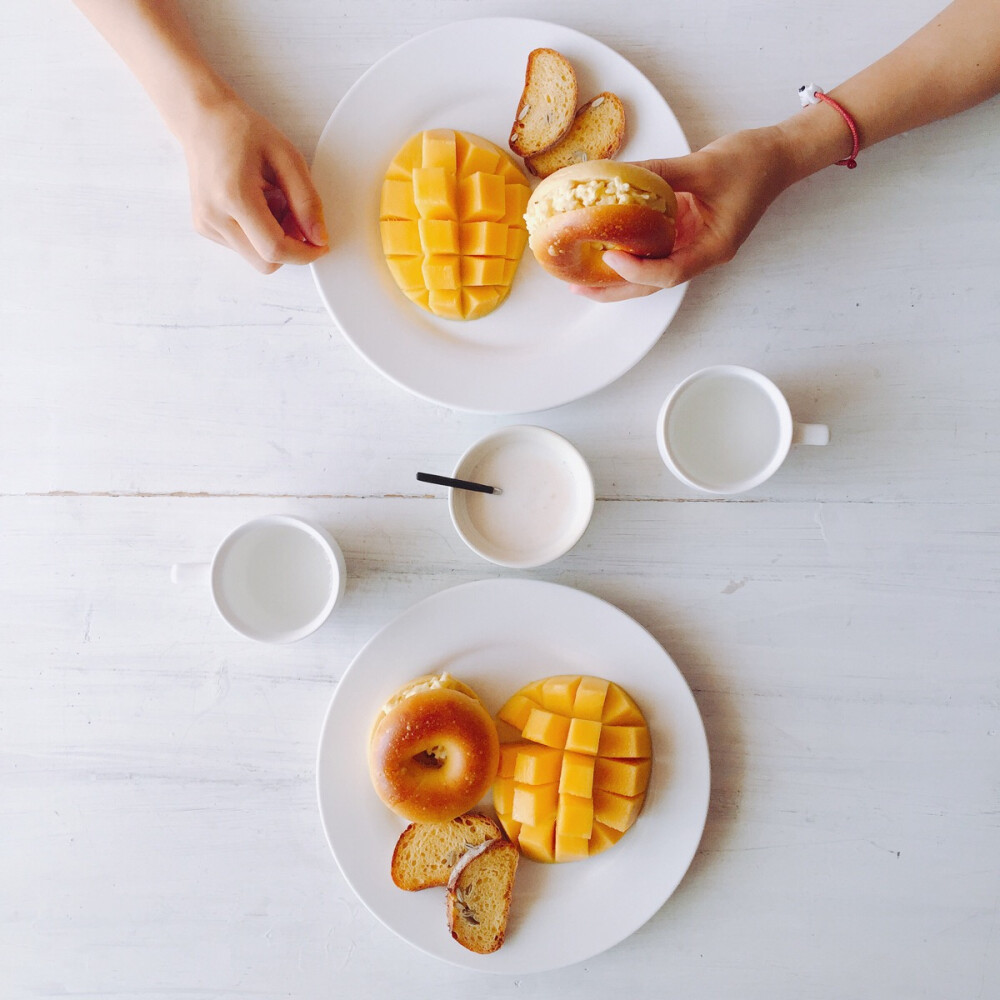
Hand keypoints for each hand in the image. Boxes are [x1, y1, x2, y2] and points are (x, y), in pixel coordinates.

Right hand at [177, 94, 328, 272]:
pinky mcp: (204, 227)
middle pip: (265, 262)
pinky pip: (243, 248)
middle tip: (294, 215)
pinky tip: (257, 205)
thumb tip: (319, 239)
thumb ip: (307, 200)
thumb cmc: (243, 132)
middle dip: (289, 247)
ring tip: (272, 202)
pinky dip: (258, 235)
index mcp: (234, 196)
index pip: (274, 249)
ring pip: (255, 258)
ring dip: (274, 240)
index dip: (304, 253)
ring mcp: (205, 224)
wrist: (203, 120)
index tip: (320, 245)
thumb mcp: (287, 157)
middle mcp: (214, 216)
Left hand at [572, 126, 794, 301]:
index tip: (609, 256)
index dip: (636, 270)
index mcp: (714, 247)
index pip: (669, 273)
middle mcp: (702, 253)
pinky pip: (654, 250)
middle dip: (615, 289)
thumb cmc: (752, 162)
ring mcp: (694, 246)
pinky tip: (603, 248)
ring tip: (581, 280)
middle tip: (577, 289)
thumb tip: (619, 176)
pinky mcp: (687, 233)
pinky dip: (629, 251)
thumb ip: (661, 172)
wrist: (777, 156)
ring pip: (651, 272)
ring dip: (617, 277)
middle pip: (653, 284)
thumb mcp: (704, 164)